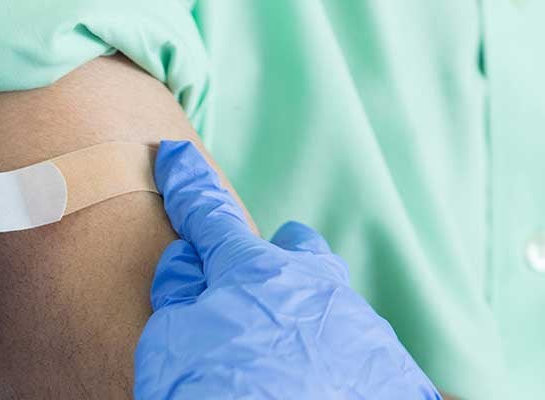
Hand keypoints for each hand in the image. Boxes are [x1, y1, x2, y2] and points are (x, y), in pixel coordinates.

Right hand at [135, 141, 439, 398]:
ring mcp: (357, 328)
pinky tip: (318, 384)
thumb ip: (178, 296)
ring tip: (284, 356)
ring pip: (332, 303)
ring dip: (305, 317)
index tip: (175, 158)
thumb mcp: (169, 342)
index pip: (209, 217)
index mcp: (254, 270)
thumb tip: (187, 266)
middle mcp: (314, 287)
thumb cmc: (219, 390)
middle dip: (279, 258)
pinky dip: (334, 362)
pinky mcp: (391, 372)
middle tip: (254, 289)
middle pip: (300, 251)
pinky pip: (359, 352)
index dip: (187, 187)